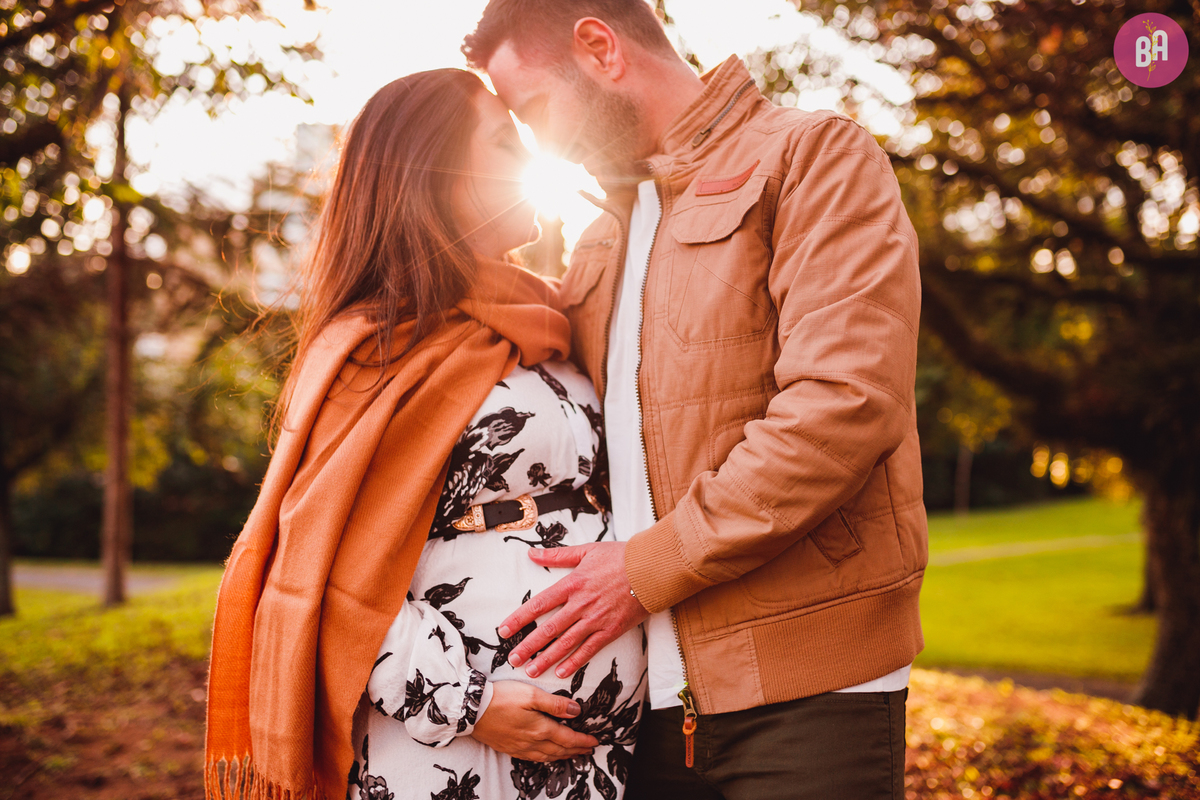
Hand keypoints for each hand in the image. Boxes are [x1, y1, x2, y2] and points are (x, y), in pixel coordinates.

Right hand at [470, 681, 598, 760]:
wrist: (471, 710)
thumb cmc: (501, 698)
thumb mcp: (531, 694)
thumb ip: (555, 704)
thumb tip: (577, 711)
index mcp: (540, 729)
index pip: (568, 738)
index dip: (583, 741)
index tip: (595, 741)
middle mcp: (532, 742)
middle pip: (560, 750)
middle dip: (577, 750)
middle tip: (588, 750)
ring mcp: (520, 747)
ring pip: (548, 757)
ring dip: (563, 756)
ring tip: (573, 755)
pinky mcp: (509, 748)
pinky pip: (533, 758)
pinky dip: (546, 758)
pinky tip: (547, 756)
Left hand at [497, 542, 648, 679]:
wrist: (652, 569)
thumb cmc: (621, 557)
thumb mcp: (586, 551)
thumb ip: (557, 555)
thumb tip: (531, 553)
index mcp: (572, 584)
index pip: (539, 605)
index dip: (519, 619)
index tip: (503, 631)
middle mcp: (581, 604)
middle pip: (549, 629)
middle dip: (528, 646)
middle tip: (513, 659)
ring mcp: (596, 620)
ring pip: (566, 643)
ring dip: (547, 658)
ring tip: (531, 671)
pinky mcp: (611, 630)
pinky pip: (589, 650)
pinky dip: (575, 662)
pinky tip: (561, 672)